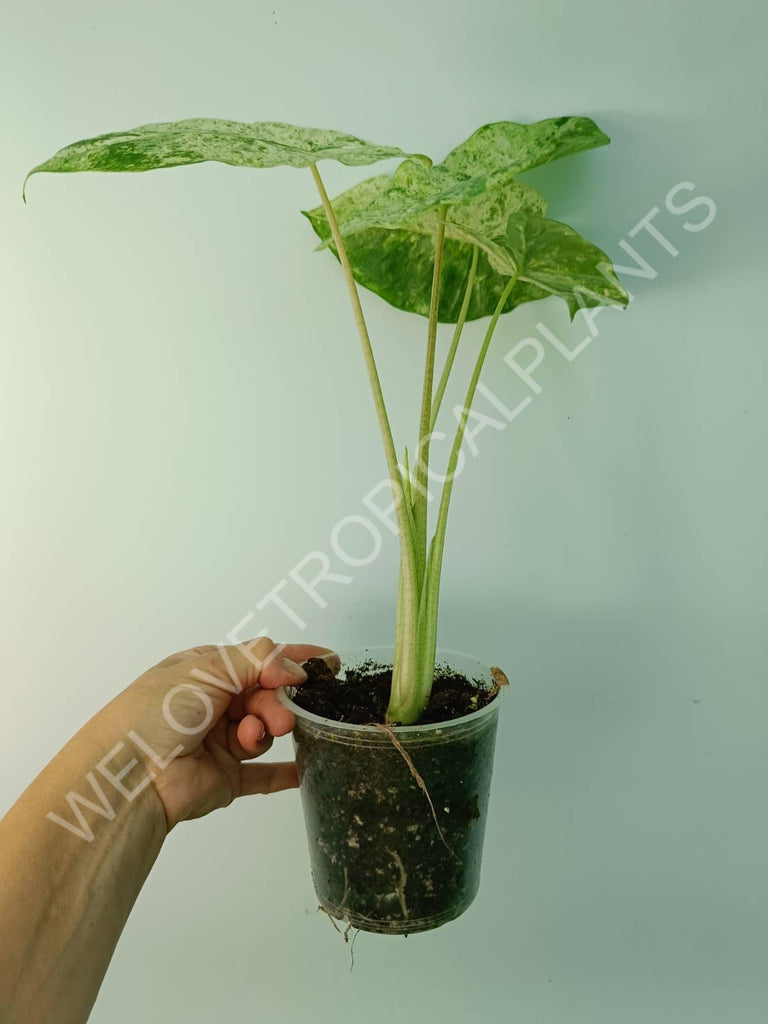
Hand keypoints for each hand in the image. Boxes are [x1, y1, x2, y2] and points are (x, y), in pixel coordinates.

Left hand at [96, 637, 336, 829]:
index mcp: (204, 670)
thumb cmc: (157, 713)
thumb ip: (258, 660)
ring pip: (264, 730)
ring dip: (266, 731)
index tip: (329, 663)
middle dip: (277, 702)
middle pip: (265, 695)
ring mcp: (219, 741)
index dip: (293, 659)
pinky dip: (285, 772)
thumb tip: (295, 669)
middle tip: (280, 716)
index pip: (258, 658)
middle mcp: (213, 703)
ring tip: (251, 737)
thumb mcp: (207, 669)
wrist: (131, 776)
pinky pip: (263, 774)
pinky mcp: (226, 777)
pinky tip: (305, 769)